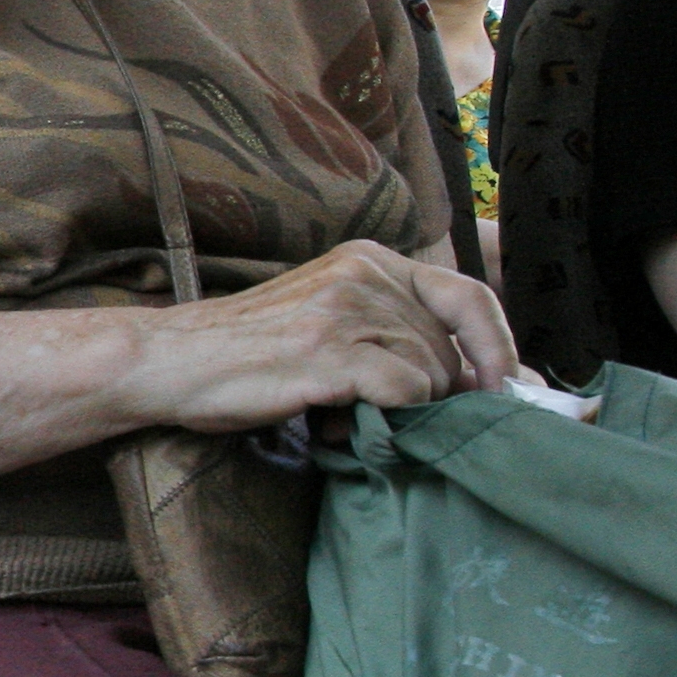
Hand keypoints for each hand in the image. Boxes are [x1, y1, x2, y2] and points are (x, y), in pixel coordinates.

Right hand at [125, 240, 516, 433]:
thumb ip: (384, 325)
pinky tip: (341, 418)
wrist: (172, 361)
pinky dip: (389, 417)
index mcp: (367, 258)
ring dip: (403, 409)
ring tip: (347, 413)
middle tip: (390, 414)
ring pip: (431, 375)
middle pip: (450, 346)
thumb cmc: (244, 351)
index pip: (467, 294)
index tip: (505, 387)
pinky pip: (405, 393)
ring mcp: (347, 311)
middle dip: (437, 393)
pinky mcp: (331, 352)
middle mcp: (364, 274)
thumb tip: (467, 374)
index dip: (498, 346)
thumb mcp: (323, 313)